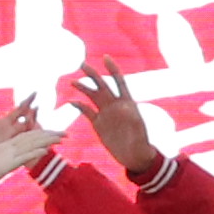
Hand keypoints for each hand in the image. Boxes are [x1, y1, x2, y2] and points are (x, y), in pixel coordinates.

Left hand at [0, 92, 51, 203]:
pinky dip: (33, 153)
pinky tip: (44, 148)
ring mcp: (6, 159)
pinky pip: (21, 158)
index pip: (21, 135)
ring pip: (30, 147)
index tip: (51, 125)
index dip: (34, 128)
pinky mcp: (4, 166)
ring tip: (62, 138)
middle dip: (48, 136)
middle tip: (65, 134)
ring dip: (45, 142)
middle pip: (31, 140)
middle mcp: (6, 152)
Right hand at [62, 65, 164, 182]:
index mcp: (126, 102)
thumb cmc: (141, 142)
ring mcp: (106, 114)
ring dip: (83, 88)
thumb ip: (132, 118)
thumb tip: (123, 107)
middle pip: (102, 85)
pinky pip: (87, 112)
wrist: (135, 156)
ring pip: (93, 97)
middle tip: (82, 64)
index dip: (112, 69)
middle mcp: (114, 105)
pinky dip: (80, 106)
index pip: (119, 81)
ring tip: (73, 81)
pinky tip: (72, 102)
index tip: (105, 57)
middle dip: (93, 74)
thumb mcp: (138, 129)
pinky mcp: (98, 124)